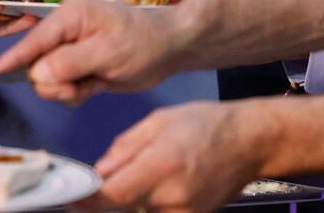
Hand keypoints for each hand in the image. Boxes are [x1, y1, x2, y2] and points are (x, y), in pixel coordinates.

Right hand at [0, 0, 183, 102]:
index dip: (14, 58)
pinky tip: (95, 87)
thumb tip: (36, 73)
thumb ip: (70, 62)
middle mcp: (65, 30)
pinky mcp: (79, 67)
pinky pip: (63, 87)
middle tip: (80, 86)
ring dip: (66, 90)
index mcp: (70, 16)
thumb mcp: (107, 52)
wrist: (169, 49)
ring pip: (48, 80)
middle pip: (37, 65)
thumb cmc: (142, 43)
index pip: (34, 40)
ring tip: (91, 85)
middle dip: (54, 82)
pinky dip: (75, 93)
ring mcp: (72, 50)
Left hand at [87, 102, 269, 211]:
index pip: (112, 195)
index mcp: (162, 165)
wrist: (251, 143)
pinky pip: (157, 212)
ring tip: (158, 166)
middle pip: (123, 205)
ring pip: (140, 209)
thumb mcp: (161, 120)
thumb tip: (101, 170)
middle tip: (122, 168)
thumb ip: (126, 147)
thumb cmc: (208, 124)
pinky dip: (151, 199)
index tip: (71, 196)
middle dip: (113, 189)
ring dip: (135, 193)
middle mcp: (172, 196)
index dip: (87, 199)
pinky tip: (169, 178)